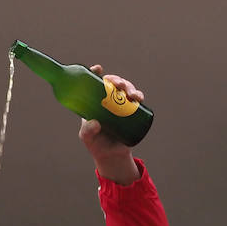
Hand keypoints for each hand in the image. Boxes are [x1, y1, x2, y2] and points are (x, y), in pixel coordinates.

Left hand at [79, 66, 141, 184]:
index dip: (95, 73)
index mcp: (94, 101)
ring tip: (131, 94)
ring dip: (130, 87)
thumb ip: (88, 131)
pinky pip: (136, 100)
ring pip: (126, 89)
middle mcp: (108, 100)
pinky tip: (139, 98)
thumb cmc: (96, 144)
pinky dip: (139, 96)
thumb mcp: (87, 138)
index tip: (98, 69)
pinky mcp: (131, 112)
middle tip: (119, 84)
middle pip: (112, 83)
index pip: (94, 83)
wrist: (111, 155)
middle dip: (117, 80)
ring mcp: (120, 105)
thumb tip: (96, 123)